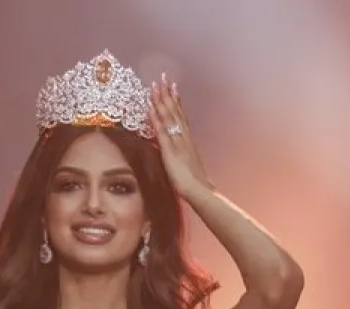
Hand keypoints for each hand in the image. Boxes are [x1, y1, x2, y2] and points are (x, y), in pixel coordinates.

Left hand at [148, 73, 213, 199]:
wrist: (199, 190)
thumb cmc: (194, 183)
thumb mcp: (187, 165)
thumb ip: (182, 156)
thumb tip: (178, 153)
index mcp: (187, 140)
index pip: (180, 115)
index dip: (175, 100)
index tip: (172, 86)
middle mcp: (184, 137)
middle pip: (175, 110)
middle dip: (168, 93)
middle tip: (163, 77)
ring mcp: (177, 141)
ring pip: (168, 116)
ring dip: (161, 100)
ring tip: (155, 85)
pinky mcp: (170, 149)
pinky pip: (161, 129)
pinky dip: (156, 117)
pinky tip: (150, 106)